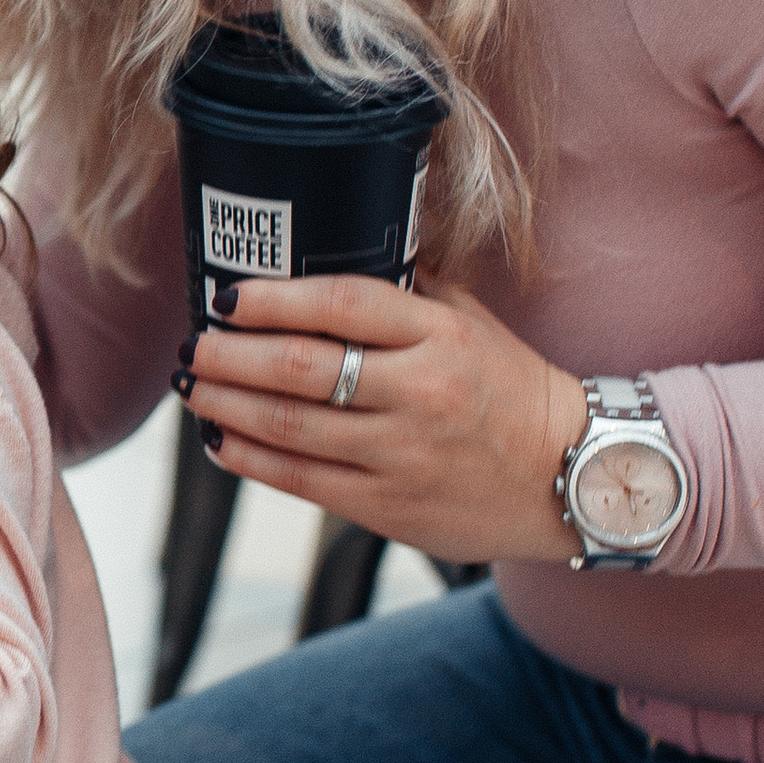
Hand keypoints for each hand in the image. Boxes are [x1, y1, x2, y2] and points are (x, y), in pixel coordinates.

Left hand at [182, 271, 584, 565]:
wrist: (570, 479)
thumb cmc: (510, 390)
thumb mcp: (471, 323)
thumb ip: (405, 293)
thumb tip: (327, 255)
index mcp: (442, 337)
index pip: (342, 304)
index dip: (272, 299)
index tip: (226, 296)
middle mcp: (420, 394)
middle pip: (300, 368)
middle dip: (230, 354)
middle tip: (193, 343)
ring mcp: (401, 455)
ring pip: (289, 427)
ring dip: (226, 404)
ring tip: (193, 385)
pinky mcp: (387, 506)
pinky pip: (299, 480)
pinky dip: (248, 457)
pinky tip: (219, 437)